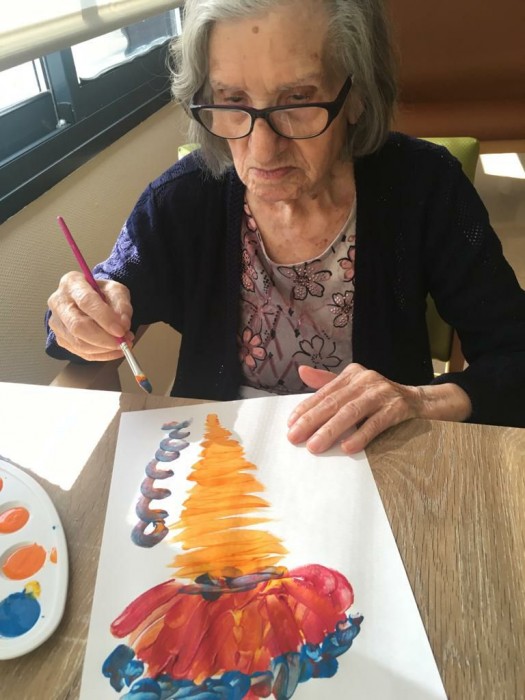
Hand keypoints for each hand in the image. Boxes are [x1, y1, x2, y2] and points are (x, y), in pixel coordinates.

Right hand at [47, 271, 133, 360]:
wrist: (89, 299)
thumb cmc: (101, 293)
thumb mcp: (116, 290)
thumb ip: (122, 305)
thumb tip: (123, 325)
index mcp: (72, 283)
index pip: (86, 301)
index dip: (104, 318)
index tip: (120, 330)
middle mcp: (59, 302)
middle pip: (77, 326)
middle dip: (103, 339)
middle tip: (123, 342)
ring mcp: (57, 322)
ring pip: (78, 343)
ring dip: (104, 348)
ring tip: (123, 344)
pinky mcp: (61, 338)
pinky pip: (81, 353)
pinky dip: (101, 355)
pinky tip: (114, 350)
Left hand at [287, 364, 471, 454]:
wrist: (422, 402)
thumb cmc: (382, 398)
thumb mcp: (355, 387)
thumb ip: (328, 383)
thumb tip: (301, 371)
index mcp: (352, 374)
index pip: (324, 393)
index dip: (305, 409)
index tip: (290, 425)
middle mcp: (366, 379)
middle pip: (334, 402)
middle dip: (312, 421)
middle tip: (295, 438)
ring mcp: (383, 393)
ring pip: (351, 412)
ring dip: (331, 430)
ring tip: (315, 446)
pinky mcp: (399, 408)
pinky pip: (376, 423)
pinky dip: (361, 435)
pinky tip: (348, 447)